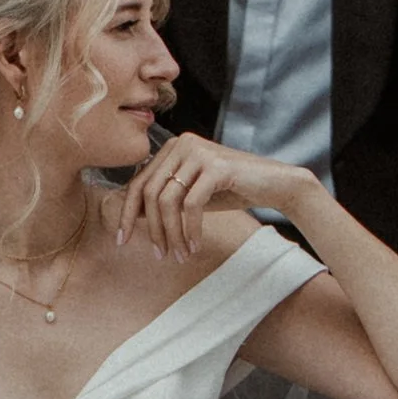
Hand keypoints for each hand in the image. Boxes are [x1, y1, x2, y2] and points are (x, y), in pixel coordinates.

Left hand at [114, 133, 316, 259]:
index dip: (127, 214)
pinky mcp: (216, 166)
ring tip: (179, 255)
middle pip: (149, 192)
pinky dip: (190, 229)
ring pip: (168, 201)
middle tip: (160, 254)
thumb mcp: (192, 195)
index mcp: (172, 148)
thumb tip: (133, 218)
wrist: (275, 183)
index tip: (122, 241)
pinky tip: (195, 245)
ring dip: (172, 234)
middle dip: (152, 229)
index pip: (138, 182)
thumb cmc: (232, 189)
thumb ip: (164, 201)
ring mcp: (199, 152)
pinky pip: (191, 204)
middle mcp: (182, 144)